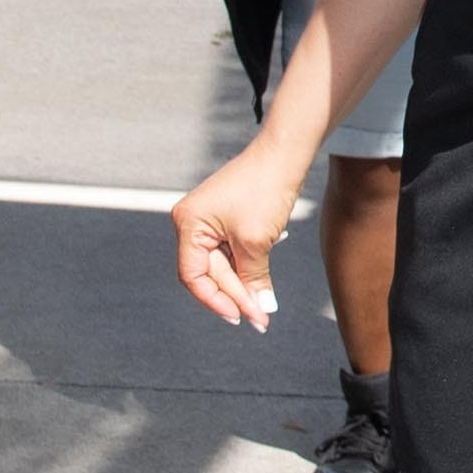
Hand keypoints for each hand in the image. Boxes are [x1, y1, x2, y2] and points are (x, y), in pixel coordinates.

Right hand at [168, 145, 306, 328]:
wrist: (284, 154)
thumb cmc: (265, 191)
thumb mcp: (257, 242)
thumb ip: (254, 279)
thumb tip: (262, 310)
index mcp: (188, 224)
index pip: (193, 276)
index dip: (216, 300)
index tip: (241, 317)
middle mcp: (191, 222)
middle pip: (210, 272)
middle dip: (237, 295)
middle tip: (262, 319)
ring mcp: (207, 219)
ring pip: (223, 264)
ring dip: (244, 283)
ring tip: (266, 303)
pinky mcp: (224, 217)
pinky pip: (231, 250)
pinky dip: (248, 264)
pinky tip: (264, 275)